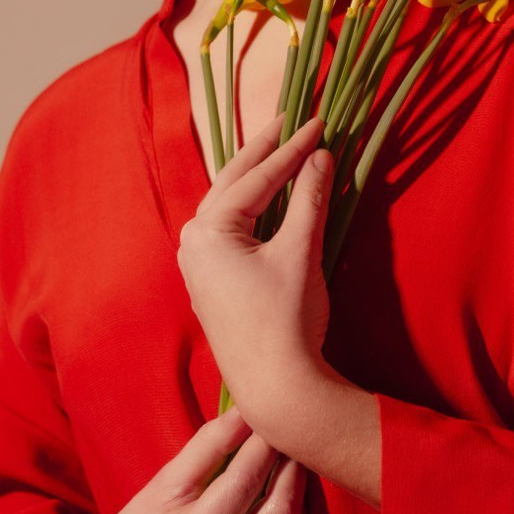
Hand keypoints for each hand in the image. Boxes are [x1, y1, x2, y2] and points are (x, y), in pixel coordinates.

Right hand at [72, 404, 305, 513]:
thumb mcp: (163, 484)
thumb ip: (206, 447)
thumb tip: (242, 413)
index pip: (243, 480)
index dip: (261, 442)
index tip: (267, 412)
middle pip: (279, 507)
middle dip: (289, 461)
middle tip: (288, 428)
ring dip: (297, 484)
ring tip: (290, 451)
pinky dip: (291, 508)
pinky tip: (284, 483)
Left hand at [176, 113, 332, 434]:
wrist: (279, 392)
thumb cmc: (288, 322)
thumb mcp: (302, 252)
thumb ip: (309, 198)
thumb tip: (320, 155)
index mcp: (208, 232)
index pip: (256, 177)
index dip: (290, 148)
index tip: (318, 123)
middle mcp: (193, 243)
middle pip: (233, 182)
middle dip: (265, 152)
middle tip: (292, 120)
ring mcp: (198, 264)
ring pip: (229, 204)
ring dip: (256, 177)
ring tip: (280, 148)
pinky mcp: (211, 282)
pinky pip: (230, 228)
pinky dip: (252, 206)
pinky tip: (269, 196)